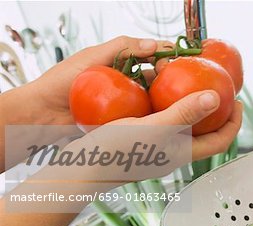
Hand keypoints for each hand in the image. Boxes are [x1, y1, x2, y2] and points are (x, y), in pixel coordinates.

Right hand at [28, 35, 241, 161]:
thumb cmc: (116, 152)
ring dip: (189, 105)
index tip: (238, 101)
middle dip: (215, 112)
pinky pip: (164, 121)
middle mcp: (173, 152)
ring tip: (187, 84)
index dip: (234, 123)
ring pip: (183, 125)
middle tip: (216, 89)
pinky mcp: (141, 142)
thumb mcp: (153, 128)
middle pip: (205, 133)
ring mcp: (157, 148)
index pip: (220, 141)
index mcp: (182, 153)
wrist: (82, 168)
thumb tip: (215, 98)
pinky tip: (156, 91)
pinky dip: (167, 105)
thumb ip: (184, 113)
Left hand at [29, 36, 170, 124]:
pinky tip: (162, 116)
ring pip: (151, 95)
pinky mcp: (121, 119)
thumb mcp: (92, 58)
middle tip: (174, 79)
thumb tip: (153, 44)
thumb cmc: (60, 82)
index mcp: (117, 61)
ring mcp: (123, 100)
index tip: (173, 59)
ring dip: (163, 95)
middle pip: (154, 74)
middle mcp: (123, 80)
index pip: (147, 53)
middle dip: (168, 74)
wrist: (42, 114)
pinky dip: (152, 114)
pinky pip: (141, 115)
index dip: (163, 53)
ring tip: (172, 98)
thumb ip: (121, 48)